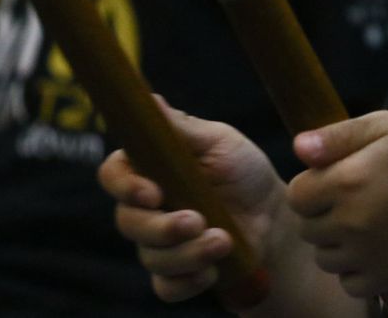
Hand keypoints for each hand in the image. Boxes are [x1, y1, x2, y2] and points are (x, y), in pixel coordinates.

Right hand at [97, 100, 286, 303]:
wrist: (274, 215)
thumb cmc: (244, 170)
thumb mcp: (220, 142)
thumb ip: (182, 129)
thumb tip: (150, 100)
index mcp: (149, 167)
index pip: (113, 174)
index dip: (124, 186)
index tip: (153, 193)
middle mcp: (146, 206)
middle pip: (127, 222)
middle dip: (162, 227)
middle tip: (197, 221)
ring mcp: (158, 242)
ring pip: (150, 257)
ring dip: (187, 253)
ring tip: (222, 241)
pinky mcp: (175, 273)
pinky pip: (166, 287)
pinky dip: (189, 281)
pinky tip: (214, 268)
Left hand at [286, 111, 387, 297]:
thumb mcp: (386, 127)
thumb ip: (337, 136)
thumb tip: (297, 148)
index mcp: (347, 180)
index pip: (296, 195)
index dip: (311, 187)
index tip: (333, 181)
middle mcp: (352, 221)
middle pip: (307, 228)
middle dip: (322, 215)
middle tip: (353, 202)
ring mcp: (367, 254)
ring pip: (324, 258)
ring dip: (336, 244)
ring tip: (365, 224)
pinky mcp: (383, 278)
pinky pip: (347, 283)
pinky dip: (355, 270)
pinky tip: (374, 248)